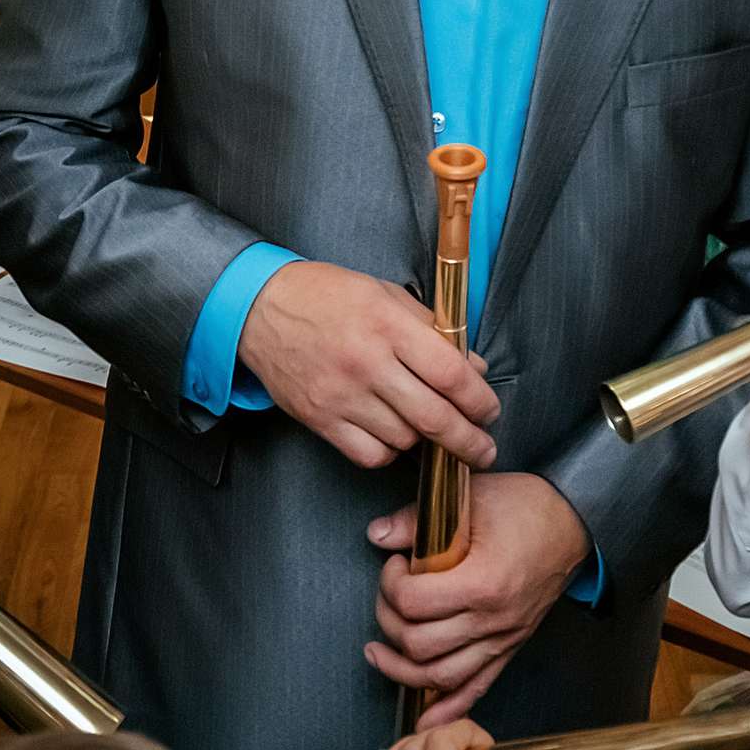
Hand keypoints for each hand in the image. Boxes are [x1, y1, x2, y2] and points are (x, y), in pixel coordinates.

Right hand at [235, 259, 497, 471]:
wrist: (260, 308)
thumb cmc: (328, 296)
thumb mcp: (386, 295)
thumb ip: (433, 331)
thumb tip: (475, 369)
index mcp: (388, 325)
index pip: (450, 374)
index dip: (480, 401)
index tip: (489, 411)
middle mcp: (366, 363)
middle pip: (434, 418)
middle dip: (468, 442)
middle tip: (483, 450)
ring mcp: (341, 395)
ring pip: (404, 440)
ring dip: (425, 441)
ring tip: (428, 429)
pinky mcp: (319, 418)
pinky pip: (369, 455)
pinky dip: (389, 453)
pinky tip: (394, 437)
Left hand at [364, 471, 588, 727]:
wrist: (573, 525)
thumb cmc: (526, 509)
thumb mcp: (471, 498)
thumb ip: (417, 520)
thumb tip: (379, 535)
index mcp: (484, 582)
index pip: (413, 603)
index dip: (390, 584)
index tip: (394, 566)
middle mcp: (493, 620)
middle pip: (419, 644)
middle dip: (388, 621)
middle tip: (388, 597)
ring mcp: (502, 640)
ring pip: (440, 677)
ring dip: (401, 670)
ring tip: (379, 652)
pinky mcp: (508, 649)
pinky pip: (476, 689)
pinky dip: (447, 709)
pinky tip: (424, 718)